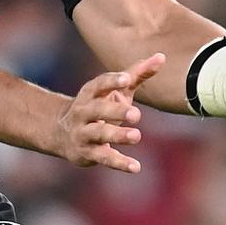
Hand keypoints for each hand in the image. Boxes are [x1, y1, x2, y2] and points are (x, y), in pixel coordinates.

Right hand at [55, 52, 165, 172]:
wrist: (63, 133)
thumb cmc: (100, 106)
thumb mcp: (116, 90)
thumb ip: (138, 74)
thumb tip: (162, 57)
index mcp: (90, 93)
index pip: (99, 84)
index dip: (111, 81)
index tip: (126, 79)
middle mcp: (83, 111)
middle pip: (98, 110)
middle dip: (115, 111)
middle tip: (135, 113)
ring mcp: (84, 133)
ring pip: (99, 134)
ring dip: (117, 135)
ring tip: (136, 136)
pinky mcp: (88, 153)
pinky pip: (104, 158)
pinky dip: (120, 163)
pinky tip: (136, 167)